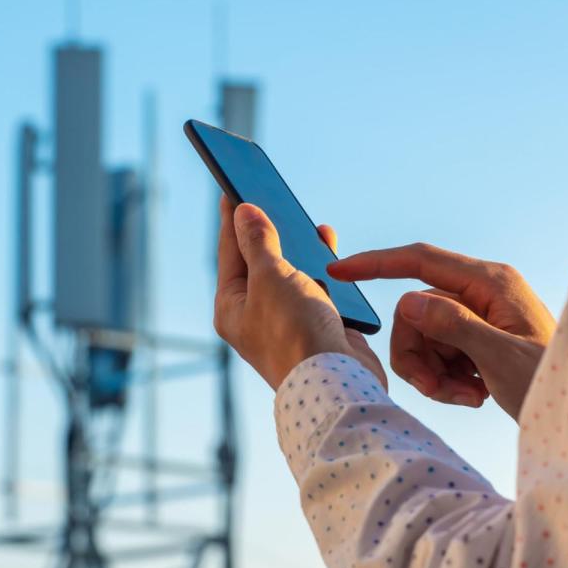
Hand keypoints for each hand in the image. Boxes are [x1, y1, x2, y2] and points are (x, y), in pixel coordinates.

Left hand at [213, 197, 385, 389]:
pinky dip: (324, 268)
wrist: (337, 382)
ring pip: (292, 274)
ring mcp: (286, 322)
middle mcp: (255, 314)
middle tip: (271, 195)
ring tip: (307, 223)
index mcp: (231, 306)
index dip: (233, 216)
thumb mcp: (270, 277)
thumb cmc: (295, 332)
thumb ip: (258, 242)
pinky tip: (330, 251)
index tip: (233, 185)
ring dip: (301, 248)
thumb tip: (242, 212)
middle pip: (260, 261)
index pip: (229, 251)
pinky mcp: (316, 327)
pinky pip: (317, 288)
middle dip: (270, 229)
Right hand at [328, 243, 553, 420]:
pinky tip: (474, 395)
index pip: (421, 260)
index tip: (339, 271)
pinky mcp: (476, 339)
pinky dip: (446, 379)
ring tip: (464, 397)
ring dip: (433, 372)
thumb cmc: (553, 384)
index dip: (376, 263)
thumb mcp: (502, 359)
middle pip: (415, 311)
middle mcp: (482, 292)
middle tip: (437, 390)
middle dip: (417, 354)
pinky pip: (437, 353)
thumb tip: (408, 302)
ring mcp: (478, 316)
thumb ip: (454, 326)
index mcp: (491, 282)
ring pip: (422, 336)